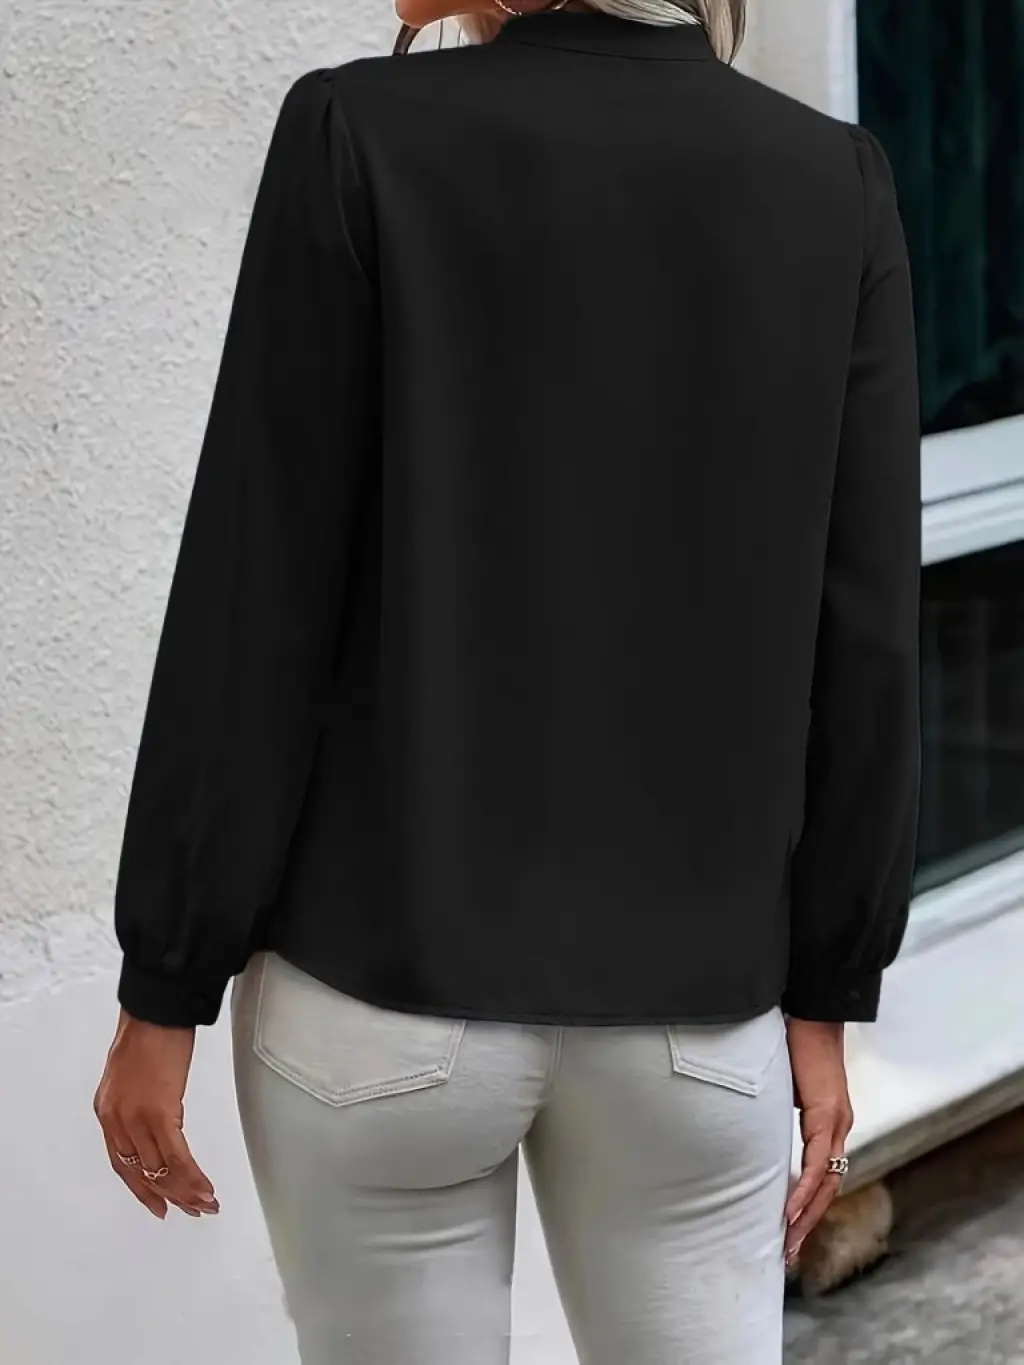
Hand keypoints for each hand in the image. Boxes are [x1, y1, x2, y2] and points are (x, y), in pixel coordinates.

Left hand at [94, 1008, 218, 1219]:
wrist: (154, 1011)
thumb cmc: (147, 1032)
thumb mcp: (130, 1073)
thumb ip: (137, 1101)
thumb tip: (157, 1118)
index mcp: (107, 1112)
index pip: (122, 1163)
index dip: (142, 1188)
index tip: (159, 1204)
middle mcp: (116, 1120)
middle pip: (142, 1172)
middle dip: (170, 1194)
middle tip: (191, 1209)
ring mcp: (136, 1118)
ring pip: (160, 1169)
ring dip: (186, 1190)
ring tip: (205, 1203)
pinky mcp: (160, 1112)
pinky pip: (176, 1155)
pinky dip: (192, 1175)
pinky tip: (205, 1187)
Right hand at [783, 1017, 853, 1264]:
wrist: (813, 1011)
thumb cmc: (795, 1040)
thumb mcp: (782, 1084)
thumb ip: (774, 1108)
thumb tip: (750, 1121)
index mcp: (828, 1123)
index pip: (821, 1176)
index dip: (807, 1206)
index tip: (789, 1232)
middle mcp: (838, 1129)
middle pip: (827, 1189)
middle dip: (807, 1223)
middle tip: (788, 1253)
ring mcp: (836, 1123)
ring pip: (825, 1182)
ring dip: (806, 1215)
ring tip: (788, 1241)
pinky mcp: (828, 1114)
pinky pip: (817, 1162)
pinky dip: (804, 1188)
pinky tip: (790, 1209)